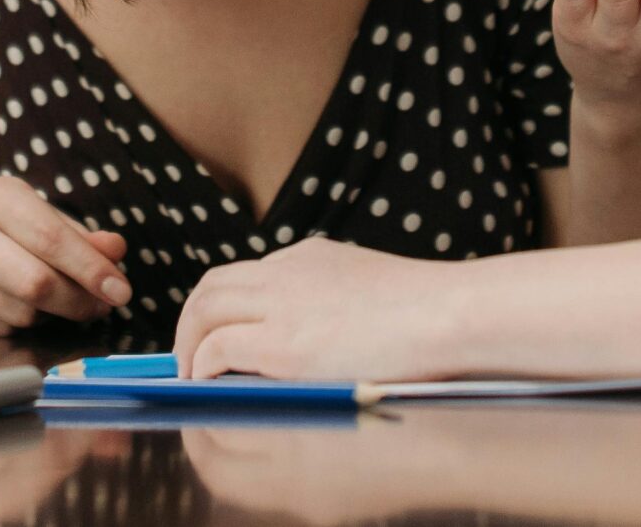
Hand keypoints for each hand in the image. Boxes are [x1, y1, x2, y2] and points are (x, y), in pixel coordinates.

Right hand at [0, 174, 131, 334]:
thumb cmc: (24, 236)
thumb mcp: (59, 226)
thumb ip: (90, 240)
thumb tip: (114, 251)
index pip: (50, 237)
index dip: (90, 269)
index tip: (121, 292)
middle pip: (34, 282)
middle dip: (76, 301)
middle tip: (99, 308)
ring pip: (19, 312)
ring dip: (49, 315)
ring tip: (55, 302)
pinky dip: (21, 329)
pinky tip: (23, 310)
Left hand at [174, 239, 457, 382]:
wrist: (451, 314)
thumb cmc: (431, 314)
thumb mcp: (371, 292)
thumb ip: (337, 304)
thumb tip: (319, 339)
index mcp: (312, 257)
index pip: (248, 275)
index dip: (225, 307)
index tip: (219, 334)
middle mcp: (289, 270)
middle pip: (213, 285)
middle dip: (192, 321)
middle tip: (191, 356)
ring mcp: (284, 304)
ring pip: (204, 309)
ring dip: (189, 343)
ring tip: (193, 375)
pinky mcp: (284, 343)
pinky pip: (218, 348)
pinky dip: (204, 365)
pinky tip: (209, 384)